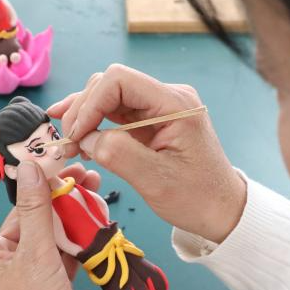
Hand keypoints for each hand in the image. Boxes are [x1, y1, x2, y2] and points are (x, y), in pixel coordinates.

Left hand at [0, 162, 101, 279]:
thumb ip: (34, 210)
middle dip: (45, 187)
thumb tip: (27, 167)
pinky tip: (94, 211)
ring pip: (44, 228)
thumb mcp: (35, 256)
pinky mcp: (50, 279)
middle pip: (19, 212)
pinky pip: (60, 247)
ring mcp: (26, 269)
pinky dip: (75, 230)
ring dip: (66, 206)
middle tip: (72, 166)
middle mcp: (0, 257)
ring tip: (90, 181)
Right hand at [49, 64, 245, 242]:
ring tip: (68, 141)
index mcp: (175, 104)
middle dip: (83, 110)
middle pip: (110, 84)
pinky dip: (93, 123)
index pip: (119, 80)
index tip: (77, 135)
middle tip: (68, 143)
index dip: (90, 103)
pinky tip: (76, 136)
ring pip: (108, 97)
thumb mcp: (156, 180)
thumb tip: (86, 139)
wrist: (221, 210)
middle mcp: (166, 97)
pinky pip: (114, 112)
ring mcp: (157, 108)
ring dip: (84, 116)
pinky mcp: (150, 121)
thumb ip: (119, 154)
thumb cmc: (197, 197)